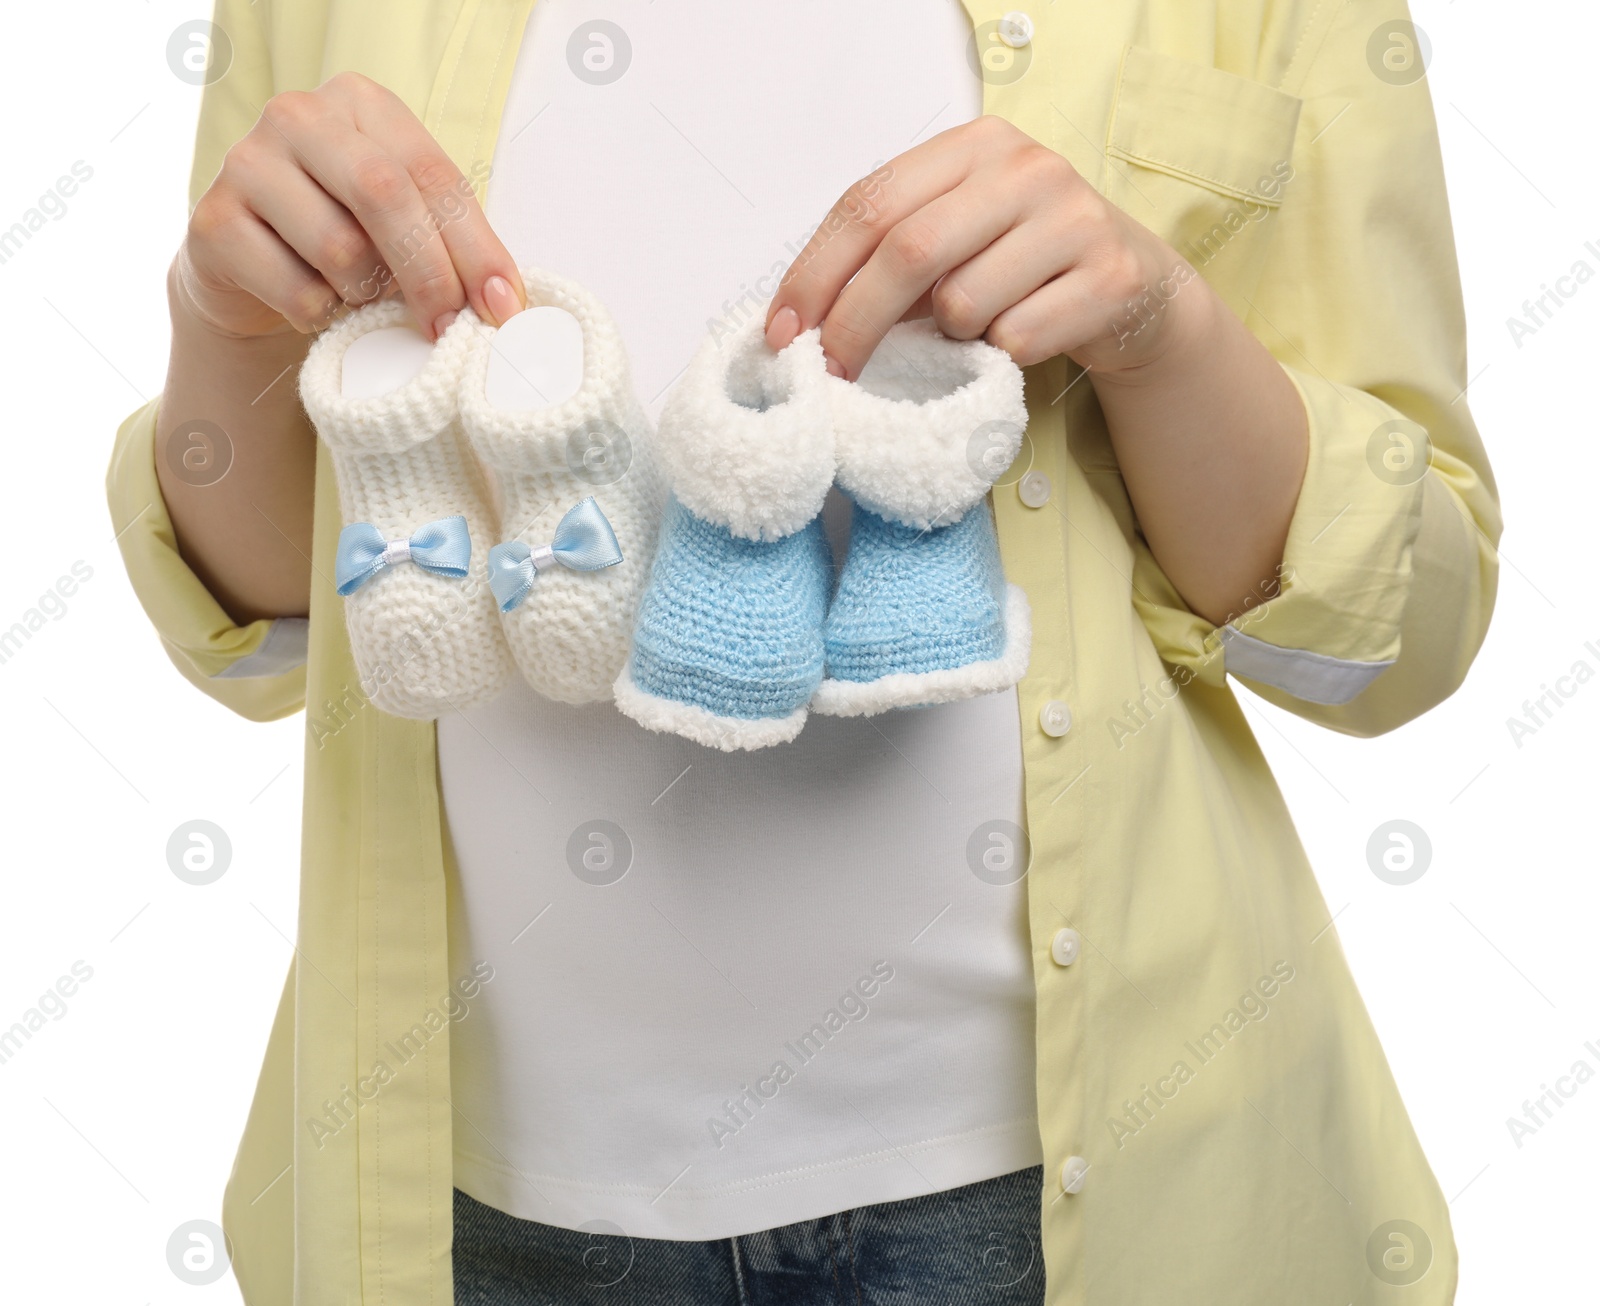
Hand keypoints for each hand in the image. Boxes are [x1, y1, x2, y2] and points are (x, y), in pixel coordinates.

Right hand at [172, 71, 523, 341]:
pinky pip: (296, 290)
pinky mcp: (211, 221)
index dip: (476, 249)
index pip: (433, 175)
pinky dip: (321, 315)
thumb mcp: (408, 227)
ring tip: (359, 298)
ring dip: (365, 295)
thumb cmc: (348, 243)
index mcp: (361, 105)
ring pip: (339, 248)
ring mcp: (246, 162)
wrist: (252, 276)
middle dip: (430, 274)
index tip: (503, 307)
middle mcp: (299, 116)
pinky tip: (315, 304)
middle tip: (448, 327)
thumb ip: (454, 245)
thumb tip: (506, 304)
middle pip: (385, 195)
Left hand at [764, 115, 1206, 381]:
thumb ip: (890, 256)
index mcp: (974, 146)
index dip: (815, 272)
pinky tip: (1021, 339)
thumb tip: (801, 319)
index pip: (869, 202)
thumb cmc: (1024, 268)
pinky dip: (999, 358)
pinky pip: (1015, 339)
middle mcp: (1026, 168)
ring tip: (974, 330)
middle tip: (832, 371)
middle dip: (855, 322)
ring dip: (948, 339)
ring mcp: (1073, 218)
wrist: (1136, 292)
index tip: (784, 329)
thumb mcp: (957, 240)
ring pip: (962, 303)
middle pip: (907, 251)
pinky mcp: (1108, 276)